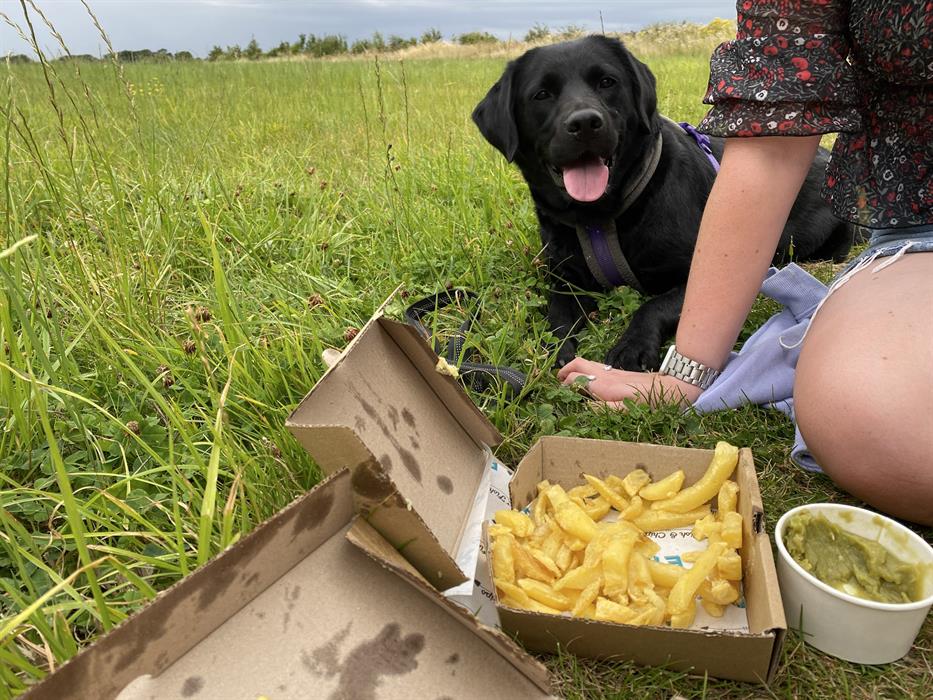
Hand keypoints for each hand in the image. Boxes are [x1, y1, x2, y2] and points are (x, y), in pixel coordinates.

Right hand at [556, 357, 702, 407]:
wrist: (678, 385)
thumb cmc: (657, 401)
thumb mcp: (632, 410)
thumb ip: (607, 408)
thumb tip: (586, 404)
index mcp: (607, 385)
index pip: (576, 377)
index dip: (564, 383)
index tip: (558, 392)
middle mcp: (608, 375)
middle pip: (579, 364)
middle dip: (565, 370)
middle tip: (557, 381)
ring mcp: (614, 372)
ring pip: (587, 363)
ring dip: (574, 369)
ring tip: (566, 380)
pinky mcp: (621, 373)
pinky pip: (597, 368)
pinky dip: (585, 371)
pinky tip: (587, 381)